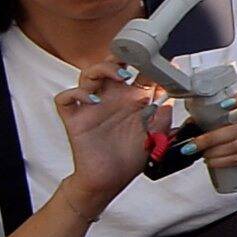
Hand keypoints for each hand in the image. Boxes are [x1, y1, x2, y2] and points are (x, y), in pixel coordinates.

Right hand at [58, 63, 162, 203]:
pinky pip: (65, 98)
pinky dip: (75, 94)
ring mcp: (92, 107)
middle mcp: (112, 99)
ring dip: (102, 69)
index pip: (138, 73)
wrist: (109, 179)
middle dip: (120, 56)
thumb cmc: (130, 157)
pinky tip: (92, 99)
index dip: (149, 64)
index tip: (163, 60)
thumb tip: (171, 97)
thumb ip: (163, 115)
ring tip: (120, 77)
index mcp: (132, 100)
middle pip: (110, 66)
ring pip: (87, 75)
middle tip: (134, 58)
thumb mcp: (155, 134)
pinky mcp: (75, 119)